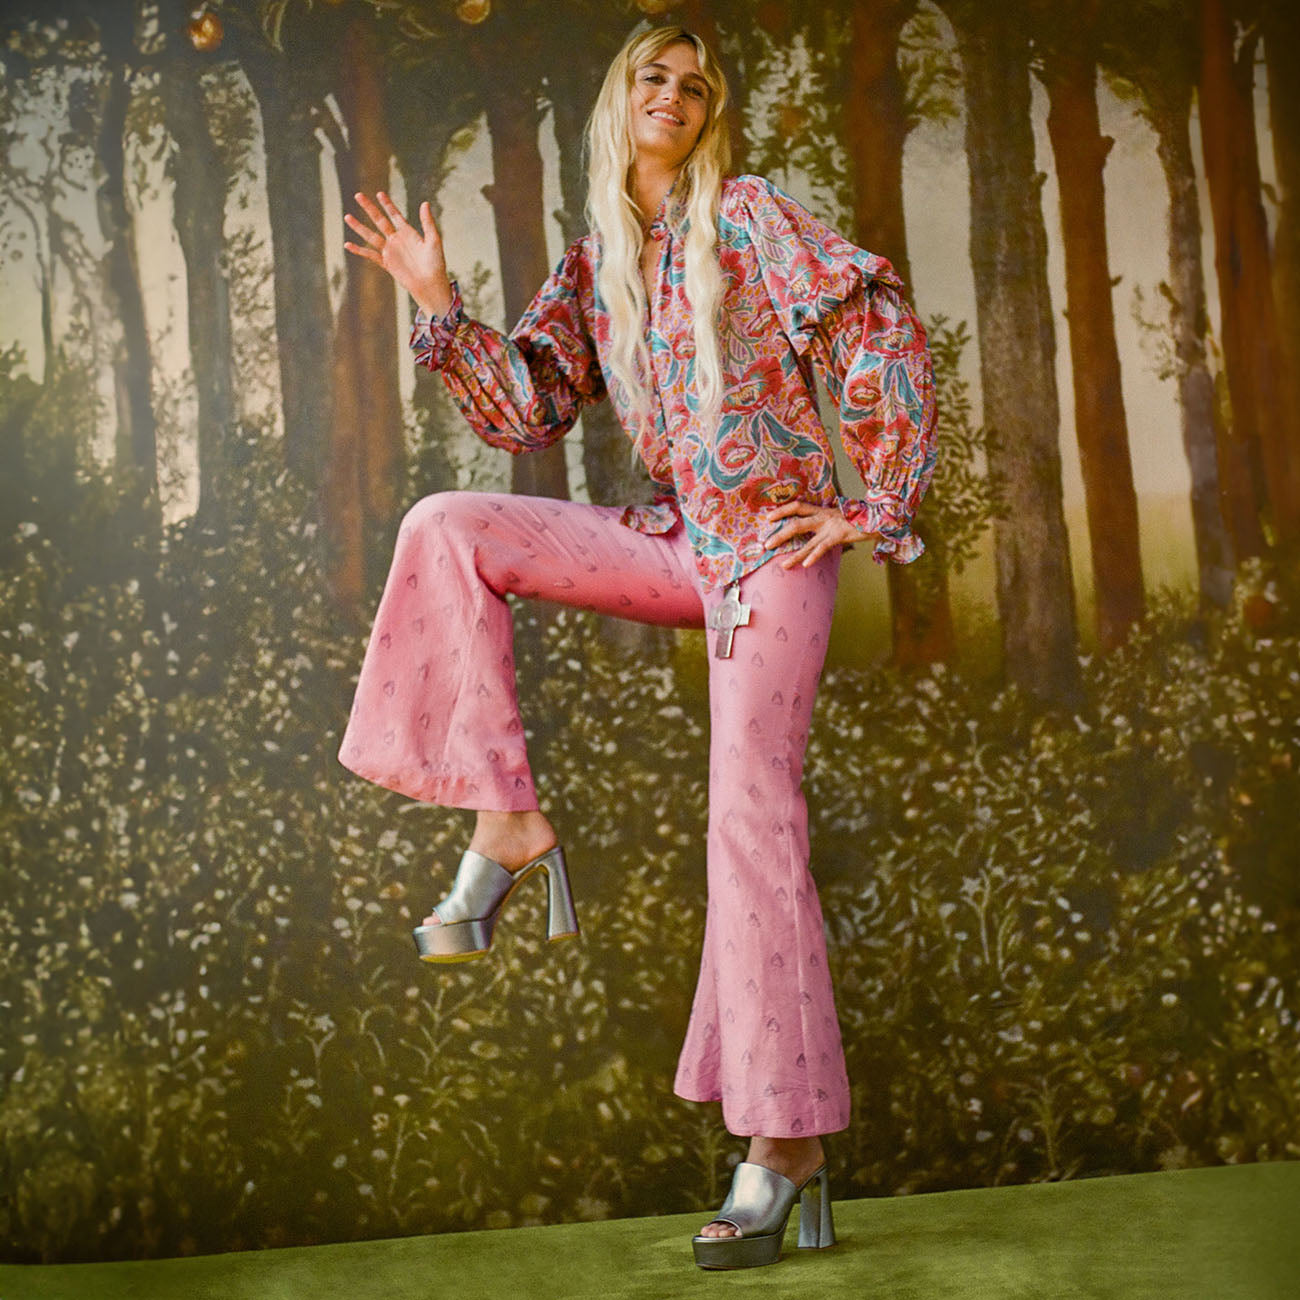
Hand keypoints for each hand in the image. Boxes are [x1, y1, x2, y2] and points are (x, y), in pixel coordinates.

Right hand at [343, 191, 452, 316]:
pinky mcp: (387, 263)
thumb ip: (428, 222)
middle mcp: (397, 240)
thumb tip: (425, 203)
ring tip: (347, 216)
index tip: (379, 193)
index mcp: (408, 233)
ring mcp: (390, 251)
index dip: (387, 204)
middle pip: (379, 220)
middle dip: (369, 208)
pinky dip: (359, 251)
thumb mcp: (434, 240)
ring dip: (359, 226)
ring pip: (371, 236)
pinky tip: (348, 245)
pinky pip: (370, 255)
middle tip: (358, 195)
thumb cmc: (436, 264)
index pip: (394, 215)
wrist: (431, 284)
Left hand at [762, 500, 873, 568]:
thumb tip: (811, 537)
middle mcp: (824, 517)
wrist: (878, 518)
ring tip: (783, 565)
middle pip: (797, 523)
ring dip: (794, 554)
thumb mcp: (836, 520)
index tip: (768, 518)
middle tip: (766, 545)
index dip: (782, 510)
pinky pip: (824, 546)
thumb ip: (823, 526)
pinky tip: (806, 564)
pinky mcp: (840, 535)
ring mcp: (831, 526)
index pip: (797, 506)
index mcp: (821, 511)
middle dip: (780, 534)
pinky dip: (814, 556)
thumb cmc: (856, 521)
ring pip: (808, 540)